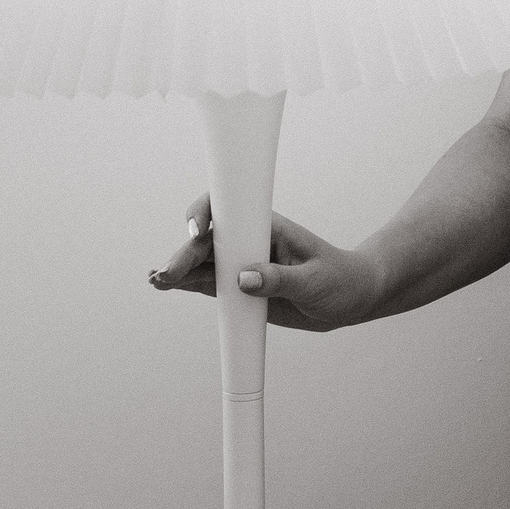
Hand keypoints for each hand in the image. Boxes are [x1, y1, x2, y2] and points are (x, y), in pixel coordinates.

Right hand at [148, 194, 377, 332]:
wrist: (352, 299)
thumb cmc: (340, 280)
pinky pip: (208, 283)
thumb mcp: (315, 281)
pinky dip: (186, 284)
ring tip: (157, 281)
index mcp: (270, 228)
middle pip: (209, 241)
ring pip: (203, 263)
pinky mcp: (241, 288)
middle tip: (168, 275)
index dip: (208, 213)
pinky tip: (166, 286)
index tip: (197, 231)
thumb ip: (280, 280)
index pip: (232, 209)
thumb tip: (243, 279)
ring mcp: (243, 265)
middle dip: (185, 254)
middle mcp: (251, 242)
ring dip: (178, 270)